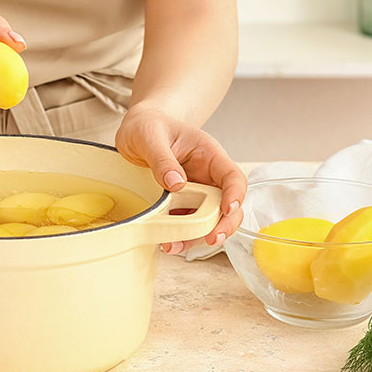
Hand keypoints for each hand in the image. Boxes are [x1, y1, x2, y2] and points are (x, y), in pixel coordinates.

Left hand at [115, 103, 246, 253]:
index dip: (235, 195)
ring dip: (196, 236)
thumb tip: (177, 184)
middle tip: (209, 239)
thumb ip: (162, 158)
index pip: (233, 177)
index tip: (228, 210)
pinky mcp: (181, 203)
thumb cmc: (148, 126)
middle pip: (228, 205)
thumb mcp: (150, 136)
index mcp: (208, 155)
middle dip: (223, 225)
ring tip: (173, 246)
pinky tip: (166, 241)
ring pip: (208, 219)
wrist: (136, 130)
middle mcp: (207, 176)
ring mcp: (195, 191)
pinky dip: (180, 235)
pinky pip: (187, 222)